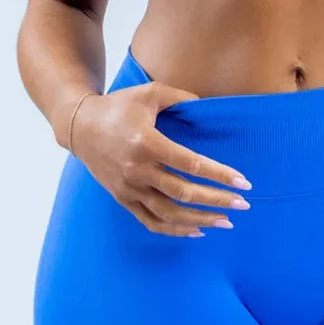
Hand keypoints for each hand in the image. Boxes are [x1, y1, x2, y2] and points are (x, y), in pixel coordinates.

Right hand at [67, 84, 251, 235]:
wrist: (80, 127)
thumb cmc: (119, 106)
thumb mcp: (150, 93)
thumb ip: (182, 98)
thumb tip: (209, 107)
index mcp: (147, 143)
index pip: (191, 164)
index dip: (219, 174)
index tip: (243, 182)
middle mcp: (137, 170)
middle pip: (183, 192)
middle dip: (217, 200)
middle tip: (243, 204)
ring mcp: (129, 188)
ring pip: (169, 214)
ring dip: (201, 219)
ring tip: (226, 221)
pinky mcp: (123, 198)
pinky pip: (151, 222)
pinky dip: (175, 230)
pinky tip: (197, 231)